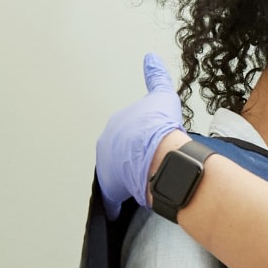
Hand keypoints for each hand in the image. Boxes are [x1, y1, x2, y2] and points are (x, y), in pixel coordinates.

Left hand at [94, 53, 185, 218]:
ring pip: (116, 176)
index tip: (147, 147)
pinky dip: (116, 204)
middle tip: (148, 166)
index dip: (138, 141)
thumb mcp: (161, 97)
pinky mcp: (112, 187)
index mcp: (115, 125)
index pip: (124, 135)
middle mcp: (107, 145)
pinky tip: (120, 209)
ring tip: (142, 185)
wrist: (159, 150)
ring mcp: (107, 166)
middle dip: (130, 161)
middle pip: (118, 156)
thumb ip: (155, 77)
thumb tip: (150, 58)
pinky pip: (112, 199)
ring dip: (125, 181)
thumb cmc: (160, 126)